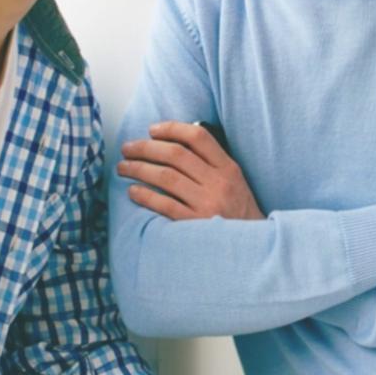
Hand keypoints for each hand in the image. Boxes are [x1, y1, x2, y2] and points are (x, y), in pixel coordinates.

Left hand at [119, 121, 261, 220]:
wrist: (252, 246)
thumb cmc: (237, 211)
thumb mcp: (234, 182)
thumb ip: (212, 163)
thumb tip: (174, 144)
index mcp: (228, 168)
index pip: (198, 138)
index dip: (172, 129)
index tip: (152, 130)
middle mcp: (218, 183)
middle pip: (176, 155)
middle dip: (146, 148)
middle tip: (128, 148)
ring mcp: (207, 204)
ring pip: (166, 177)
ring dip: (139, 169)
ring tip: (123, 167)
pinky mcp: (195, 224)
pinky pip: (164, 205)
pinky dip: (145, 195)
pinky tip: (133, 191)